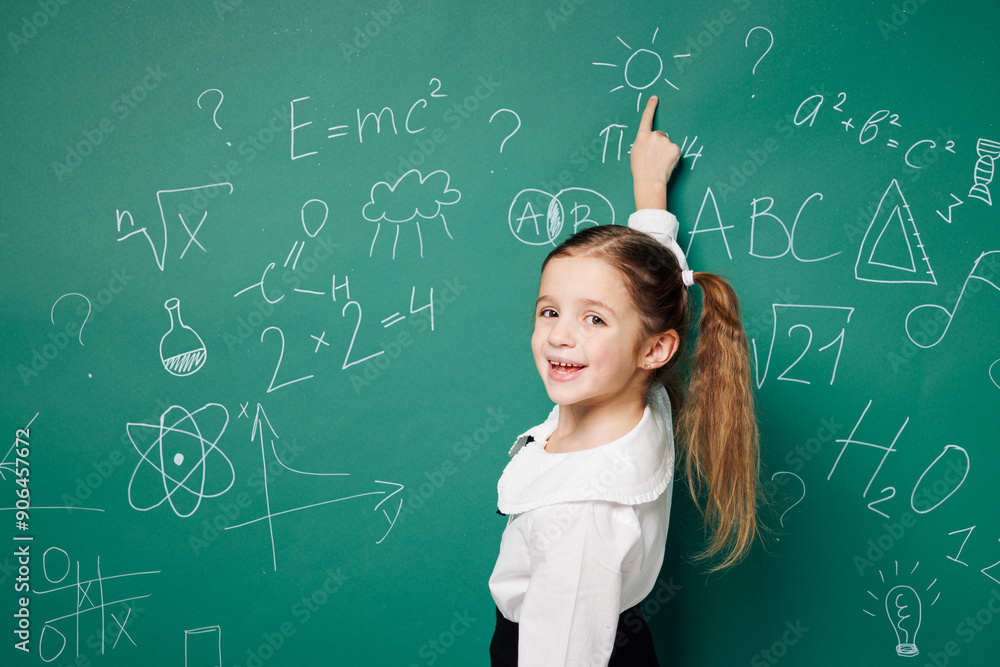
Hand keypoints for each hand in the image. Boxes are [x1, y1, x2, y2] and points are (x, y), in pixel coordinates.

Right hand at [631, 95, 680, 209]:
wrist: (649, 181)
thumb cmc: (640, 170)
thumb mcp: (636, 153)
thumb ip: (643, 143)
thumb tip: (650, 142)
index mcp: (642, 136)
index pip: (647, 118)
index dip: (650, 107)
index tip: (655, 98)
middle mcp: (654, 135)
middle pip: (660, 135)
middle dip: (659, 145)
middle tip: (654, 158)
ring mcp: (666, 141)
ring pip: (668, 144)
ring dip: (665, 152)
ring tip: (659, 163)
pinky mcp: (675, 148)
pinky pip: (675, 151)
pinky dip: (673, 157)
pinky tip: (667, 164)